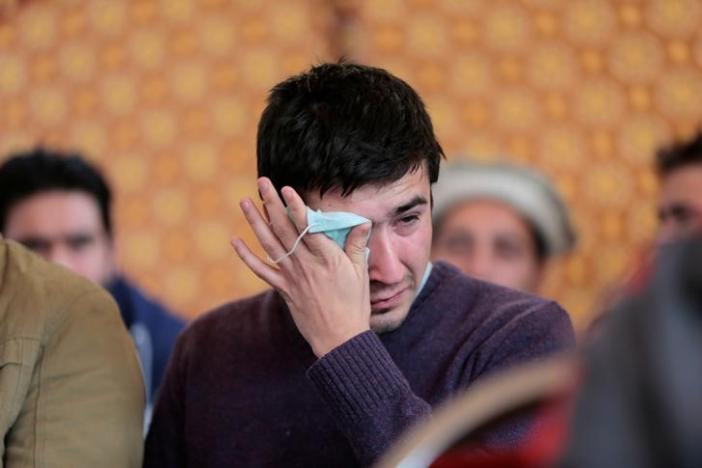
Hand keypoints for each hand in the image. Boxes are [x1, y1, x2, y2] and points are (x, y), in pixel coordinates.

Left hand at [231, 177, 371, 356]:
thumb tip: (362, 221)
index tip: (286, 188)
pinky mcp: (284, 289)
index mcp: (326, 258)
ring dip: (255, 221)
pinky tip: (235, 241)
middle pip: (284, 228)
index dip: (295, 206)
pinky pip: (261, 271)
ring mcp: (291, 277)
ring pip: (269, 244)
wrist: (339, 339)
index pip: (307, 226)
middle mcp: (305, 264)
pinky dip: (246, 256)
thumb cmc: (355, 305)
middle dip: (271, 203)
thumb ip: (356, 245)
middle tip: (262, 182)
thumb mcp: (360, 273)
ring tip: (245, 201)